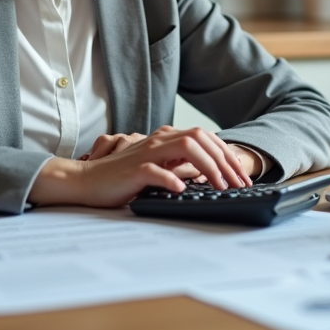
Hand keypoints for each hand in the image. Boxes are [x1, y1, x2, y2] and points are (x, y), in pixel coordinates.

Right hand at [28, 126, 252, 207]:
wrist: (87, 181)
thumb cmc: (122, 178)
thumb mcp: (158, 170)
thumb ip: (180, 167)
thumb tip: (208, 172)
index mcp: (167, 139)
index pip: (206, 139)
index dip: (228, 156)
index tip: (242, 176)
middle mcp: (160, 140)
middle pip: (202, 139)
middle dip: (225, 161)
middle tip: (239, 184)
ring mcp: (147, 153)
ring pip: (186, 148)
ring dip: (208, 166)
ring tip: (220, 185)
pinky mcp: (133, 170)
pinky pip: (156, 171)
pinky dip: (172, 179)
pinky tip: (182, 190)